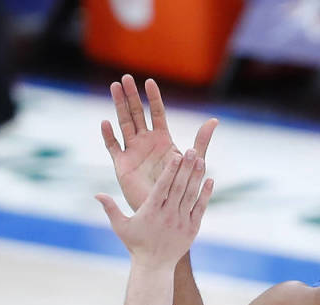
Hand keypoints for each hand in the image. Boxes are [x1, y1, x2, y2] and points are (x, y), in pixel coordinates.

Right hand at [96, 150, 213, 266]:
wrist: (154, 267)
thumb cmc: (135, 244)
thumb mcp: (120, 226)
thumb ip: (110, 208)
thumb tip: (96, 194)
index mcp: (151, 211)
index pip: (162, 187)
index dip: (170, 171)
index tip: (176, 155)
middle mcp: (167, 215)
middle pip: (178, 187)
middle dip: (186, 168)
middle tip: (192, 150)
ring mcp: (181, 222)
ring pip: (190, 195)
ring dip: (196, 177)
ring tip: (201, 160)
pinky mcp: (192, 228)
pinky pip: (200, 208)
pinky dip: (205, 194)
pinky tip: (210, 180)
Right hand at [101, 74, 217, 211]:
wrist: (165, 212)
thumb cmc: (179, 189)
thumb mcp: (192, 162)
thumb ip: (201, 141)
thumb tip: (214, 120)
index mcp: (161, 140)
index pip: (155, 113)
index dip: (152, 97)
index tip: (148, 81)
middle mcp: (145, 142)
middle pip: (136, 113)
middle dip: (130, 96)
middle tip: (125, 77)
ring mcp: (132, 152)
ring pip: (123, 124)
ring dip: (118, 106)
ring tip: (114, 88)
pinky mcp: (122, 166)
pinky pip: (113, 148)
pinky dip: (109, 136)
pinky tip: (106, 123)